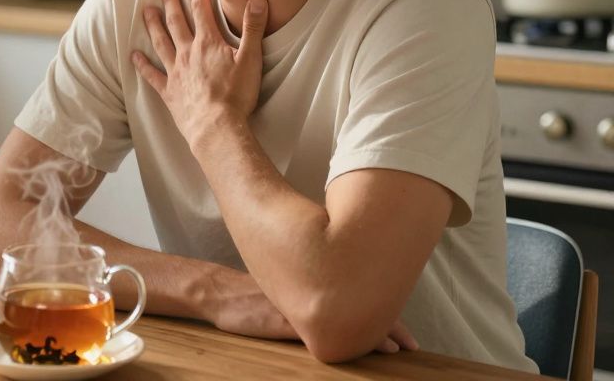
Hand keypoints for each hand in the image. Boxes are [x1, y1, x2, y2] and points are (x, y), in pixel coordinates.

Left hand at [131, 0, 268, 145]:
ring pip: (161, 43)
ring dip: (153, 26)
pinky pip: (152, 75)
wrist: (216, 127)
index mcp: (208, 43)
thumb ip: (253, 28)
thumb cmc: (236, 95)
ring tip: (146, 11)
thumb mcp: (251, 59)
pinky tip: (134, 55)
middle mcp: (188, 53)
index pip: (203, 10)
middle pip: (177, 22)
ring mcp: (176, 72)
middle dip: (171, 2)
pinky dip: (142, 65)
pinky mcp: (169, 91)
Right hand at [207, 270, 418, 354]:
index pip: (362, 296)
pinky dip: (341, 342)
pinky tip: (353, 349)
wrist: (221, 293)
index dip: (387, 312)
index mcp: (318, 284)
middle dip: (389, 328)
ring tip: (395, 349)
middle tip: (411, 345)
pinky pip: (320, 334)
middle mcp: (314, 294)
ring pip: (346, 322)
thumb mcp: (287, 287)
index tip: (406, 334)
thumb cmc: (253, 293)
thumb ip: (312, 291)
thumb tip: (343, 298)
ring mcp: (302, 310)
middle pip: (362, 311)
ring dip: (372, 336)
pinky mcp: (286, 323)